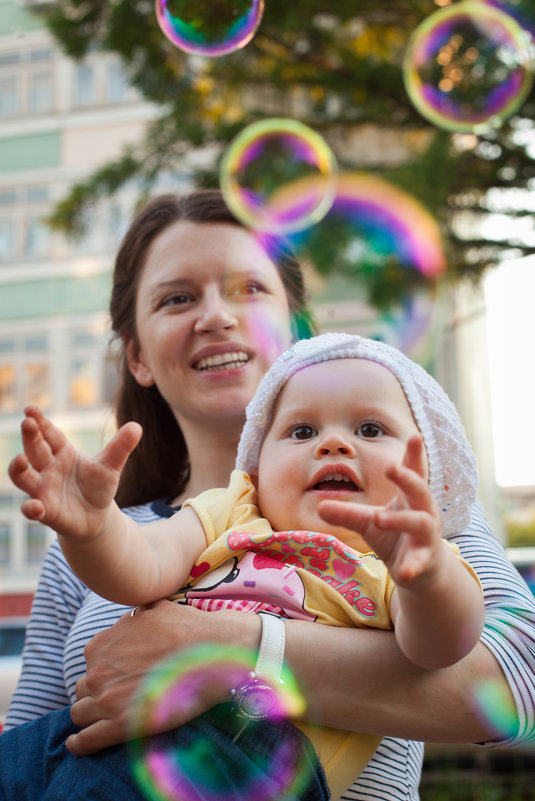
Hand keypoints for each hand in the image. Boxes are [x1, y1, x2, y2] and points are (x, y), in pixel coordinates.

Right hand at [8, 405, 141, 540]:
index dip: (40, 421)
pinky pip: (33, 509)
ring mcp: (44, 490)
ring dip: (18, 470)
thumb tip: (137, 426)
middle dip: (30, 437)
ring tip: (19, 460)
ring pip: (24, 478)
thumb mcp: (111, 466)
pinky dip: (30, 508)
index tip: (31, 409)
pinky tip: (34, 507)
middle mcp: (48, 469)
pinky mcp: (46, 511)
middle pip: (35, 450)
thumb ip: (120, 447)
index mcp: (62, 452)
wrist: (96, 516)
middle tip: (27, 423)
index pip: (49, 434)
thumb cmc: (98, 486)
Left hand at [67, 602, 259, 754]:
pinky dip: (81, 744)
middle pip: (83, 688)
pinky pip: (85, 741)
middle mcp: (97, 672)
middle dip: (97, 692)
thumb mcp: (152, 609)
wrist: (211, 654)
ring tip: (105, 720)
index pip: (91, 663)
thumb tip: (130, 620)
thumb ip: (132, 619)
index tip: (119, 676)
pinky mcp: (119, 726)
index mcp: (101, 645)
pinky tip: (82, 744)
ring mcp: (106, 700)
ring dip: (91, 715)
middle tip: (118, 696)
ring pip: (80, 713)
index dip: (104, 670)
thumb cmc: (187, 630)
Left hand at [318, 434, 443, 587]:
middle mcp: (423, 512)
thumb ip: (348, 513)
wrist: (420, 572)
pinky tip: (402, 572)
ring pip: (420, 523)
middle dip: (407, 479)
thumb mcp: (369, 522)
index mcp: (410, 498)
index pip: (412, 472)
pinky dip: (412, 566)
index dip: (413, 455)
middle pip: (420, 490)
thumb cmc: (395, 536)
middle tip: (391, 467)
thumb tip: (320, 506)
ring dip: (401, 520)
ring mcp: (427, 536)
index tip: (414, 436)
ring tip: (380, 517)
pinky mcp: (426, 559)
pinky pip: (420, 562)